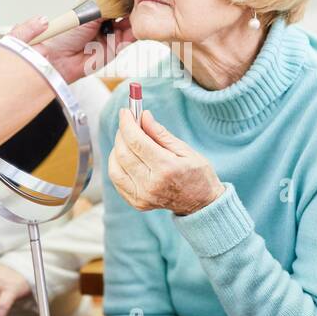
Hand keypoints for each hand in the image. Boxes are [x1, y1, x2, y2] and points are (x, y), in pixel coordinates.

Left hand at [34, 16, 135, 83]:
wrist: (60, 58)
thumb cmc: (65, 35)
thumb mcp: (88, 14)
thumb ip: (107, 7)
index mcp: (96, 8)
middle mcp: (105, 19)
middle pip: (126, 9)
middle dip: (134, 3)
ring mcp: (112, 32)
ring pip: (131, 22)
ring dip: (137, 15)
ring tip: (142, 7)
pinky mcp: (117, 46)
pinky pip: (131, 36)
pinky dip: (137, 29)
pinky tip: (139, 21)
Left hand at [108, 109, 224, 215]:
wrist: (201, 203)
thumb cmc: (197, 174)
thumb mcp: (185, 150)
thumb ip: (161, 133)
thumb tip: (143, 116)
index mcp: (166, 168)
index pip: (136, 141)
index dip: (127, 123)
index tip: (125, 112)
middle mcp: (151, 184)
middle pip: (123, 153)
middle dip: (122, 133)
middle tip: (127, 123)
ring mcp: (142, 196)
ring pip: (114, 167)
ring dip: (116, 149)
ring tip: (127, 140)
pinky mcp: (136, 202)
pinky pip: (117, 180)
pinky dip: (116, 164)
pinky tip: (126, 157)